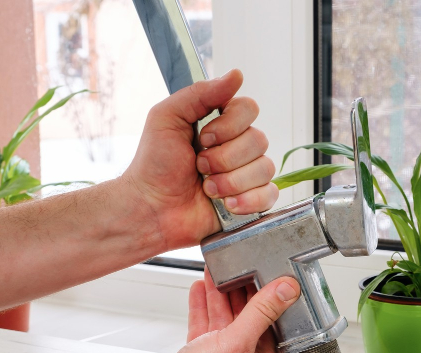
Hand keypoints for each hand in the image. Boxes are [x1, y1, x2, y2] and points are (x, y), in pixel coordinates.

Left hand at [123, 69, 279, 252]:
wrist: (150, 209)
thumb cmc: (154, 166)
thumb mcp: (167, 117)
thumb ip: (200, 93)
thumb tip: (236, 75)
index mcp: (220, 124)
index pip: (249, 109)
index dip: (229, 125)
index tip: (203, 138)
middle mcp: (236, 147)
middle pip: (259, 139)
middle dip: (224, 157)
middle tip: (200, 167)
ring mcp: (245, 175)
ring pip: (264, 168)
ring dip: (231, 181)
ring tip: (207, 188)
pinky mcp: (250, 202)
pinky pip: (270, 194)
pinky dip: (248, 200)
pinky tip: (226, 204)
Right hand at [137, 271, 299, 352]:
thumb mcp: (237, 343)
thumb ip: (261, 312)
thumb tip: (286, 290)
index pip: (269, 324)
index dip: (263, 297)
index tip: (258, 275)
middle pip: (245, 320)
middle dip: (236, 293)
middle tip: (232, 271)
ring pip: (223, 322)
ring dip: (217, 297)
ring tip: (213, 275)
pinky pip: (205, 329)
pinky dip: (202, 310)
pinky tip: (199, 293)